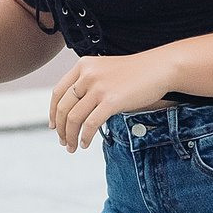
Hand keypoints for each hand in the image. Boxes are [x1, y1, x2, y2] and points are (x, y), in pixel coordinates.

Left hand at [49, 52, 174, 151]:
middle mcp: (87, 75)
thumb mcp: (105, 70)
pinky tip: (86, 144)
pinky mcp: (111, 101)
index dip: (53, 112)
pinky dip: (85, 137)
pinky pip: (91, 124)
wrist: (160, 67)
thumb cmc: (136, 72)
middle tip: (63, 141)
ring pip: (74, 118)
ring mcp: (99, 88)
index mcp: (83, 66)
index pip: (58, 92)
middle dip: (60, 129)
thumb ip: (89, 83)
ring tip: (72, 147)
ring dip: (70, 137)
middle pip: (63, 108)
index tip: (53, 126)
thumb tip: (75, 108)